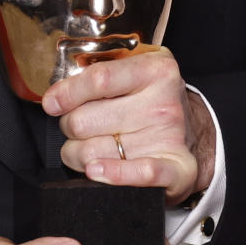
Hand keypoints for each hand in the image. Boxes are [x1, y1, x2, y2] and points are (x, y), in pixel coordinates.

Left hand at [42, 49, 215, 206]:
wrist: (193, 130)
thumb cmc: (151, 99)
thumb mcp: (133, 71)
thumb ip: (97, 74)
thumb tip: (55, 97)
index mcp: (155, 70)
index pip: (100, 79)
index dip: (67, 93)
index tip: (52, 103)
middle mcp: (164, 103)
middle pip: (85, 121)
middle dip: (70, 127)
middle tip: (79, 127)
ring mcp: (171, 137)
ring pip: (93, 152)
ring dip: (79, 154)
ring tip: (88, 148)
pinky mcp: (178, 170)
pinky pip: (138, 173)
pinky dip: (112, 174)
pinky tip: (95, 171)